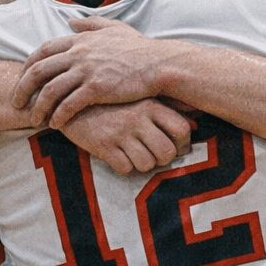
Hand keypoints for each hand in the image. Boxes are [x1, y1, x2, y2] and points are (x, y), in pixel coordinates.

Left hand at [13, 16, 176, 126]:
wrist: (160, 64)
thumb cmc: (140, 49)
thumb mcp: (115, 28)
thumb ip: (91, 24)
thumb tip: (71, 21)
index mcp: (80, 40)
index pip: (43, 50)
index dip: (29, 66)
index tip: (23, 79)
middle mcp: (78, 54)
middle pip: (39, 70)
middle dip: (23, 88)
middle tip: (17, 102)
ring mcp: (87, 71)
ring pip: (50, 90)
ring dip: (38, 106)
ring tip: (34, 119)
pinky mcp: (96, 89)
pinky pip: (68, 104)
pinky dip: (58, 115)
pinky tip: (55, 124)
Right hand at [60, 99, 192, 174]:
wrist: (69, 100)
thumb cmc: (111, 101)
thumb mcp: (138, 96)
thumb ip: (168, 106)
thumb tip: (196, 120)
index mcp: (150, 104)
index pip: (183, 129)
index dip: (183, 144)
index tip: (176, 147)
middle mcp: (138, 118)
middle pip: (168, 152)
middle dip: (164, 159)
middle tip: (155, 156)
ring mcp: (120, 132)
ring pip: (147, 164)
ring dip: (144, 165)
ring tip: (135, 155)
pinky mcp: (103, 146)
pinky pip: (125, 168)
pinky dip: (125, 167)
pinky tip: (119, 156)